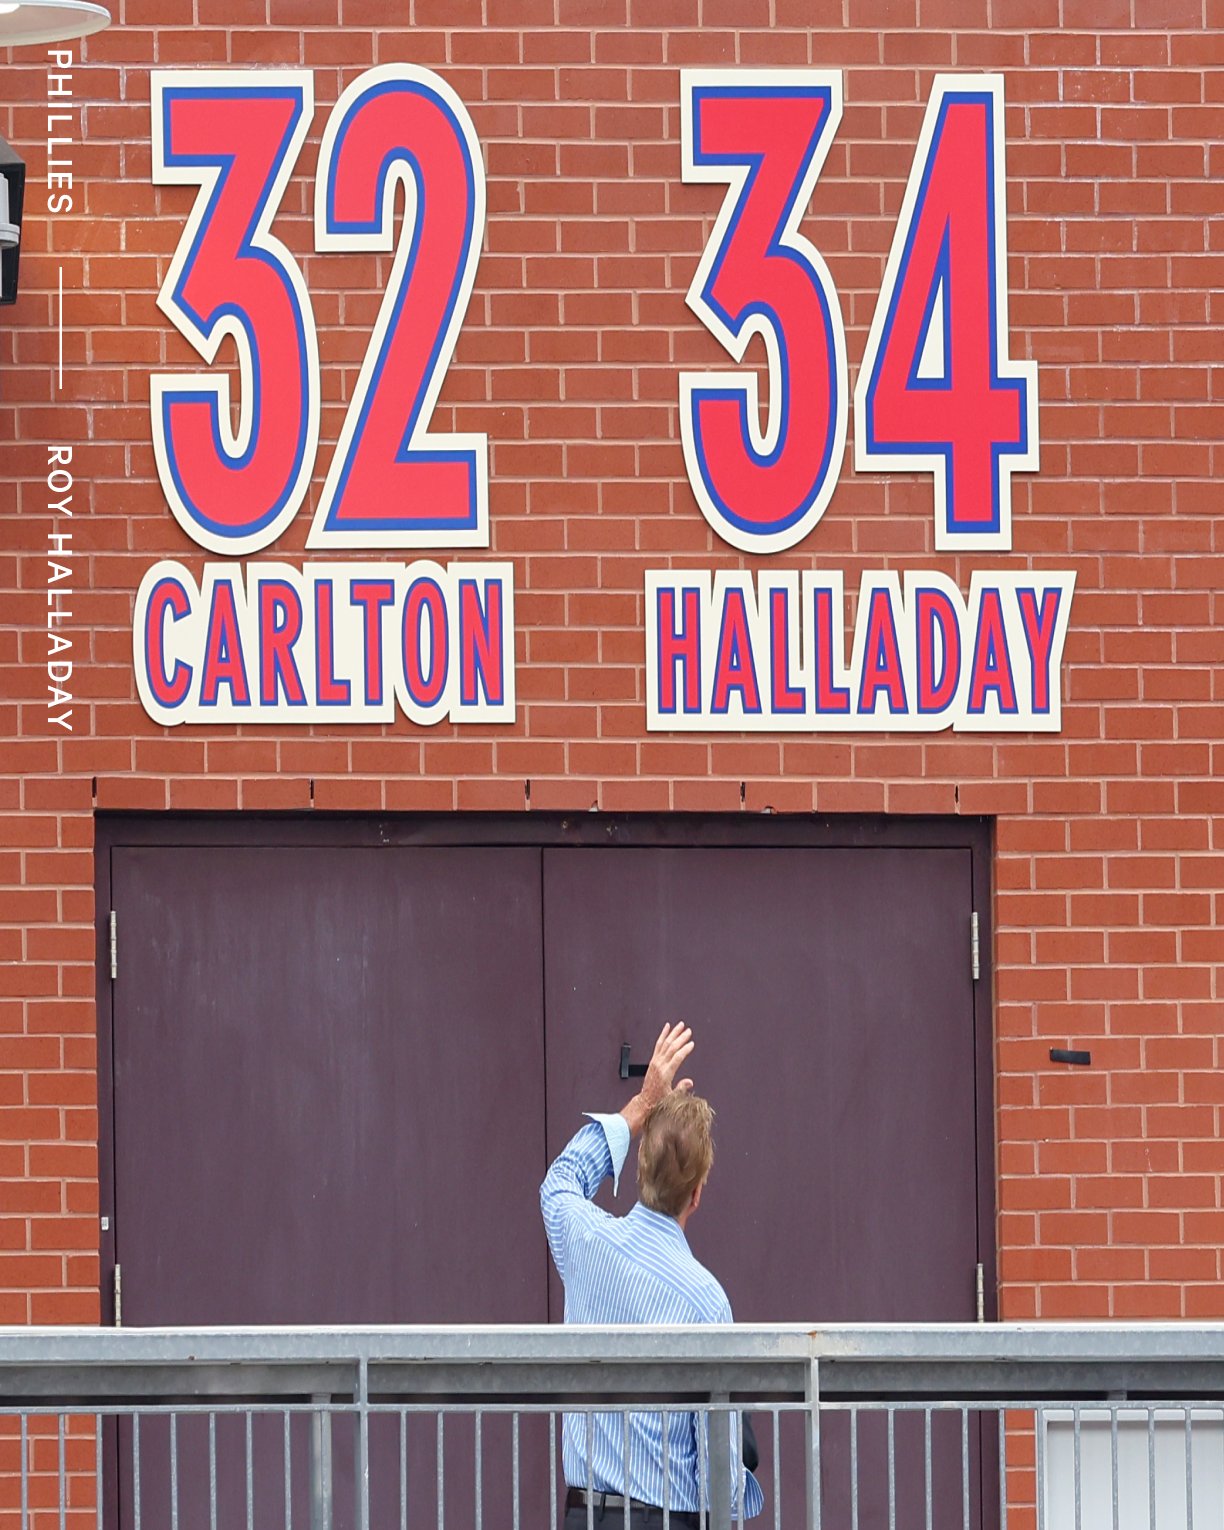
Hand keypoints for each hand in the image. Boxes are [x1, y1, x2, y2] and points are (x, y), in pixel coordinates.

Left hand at [621, 1022, 693, 1136]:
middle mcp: (659, 1065)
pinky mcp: (653, 1060)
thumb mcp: (672, 1097)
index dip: (685, 1050)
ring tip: (680, 1025)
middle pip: (671, 1048)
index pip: (677, 1058)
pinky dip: (663, 1035)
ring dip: (673, 1033)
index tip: (691, 1044)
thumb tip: (690, 1082)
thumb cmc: (658, 1099)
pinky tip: (667, 1028)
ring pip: (665, 1043)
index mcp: (666, 1074)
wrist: (646, 1100)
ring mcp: (655, 1061)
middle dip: (681, 1038)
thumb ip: (681, 1088)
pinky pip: (658, 1045)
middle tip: (688, 1031)